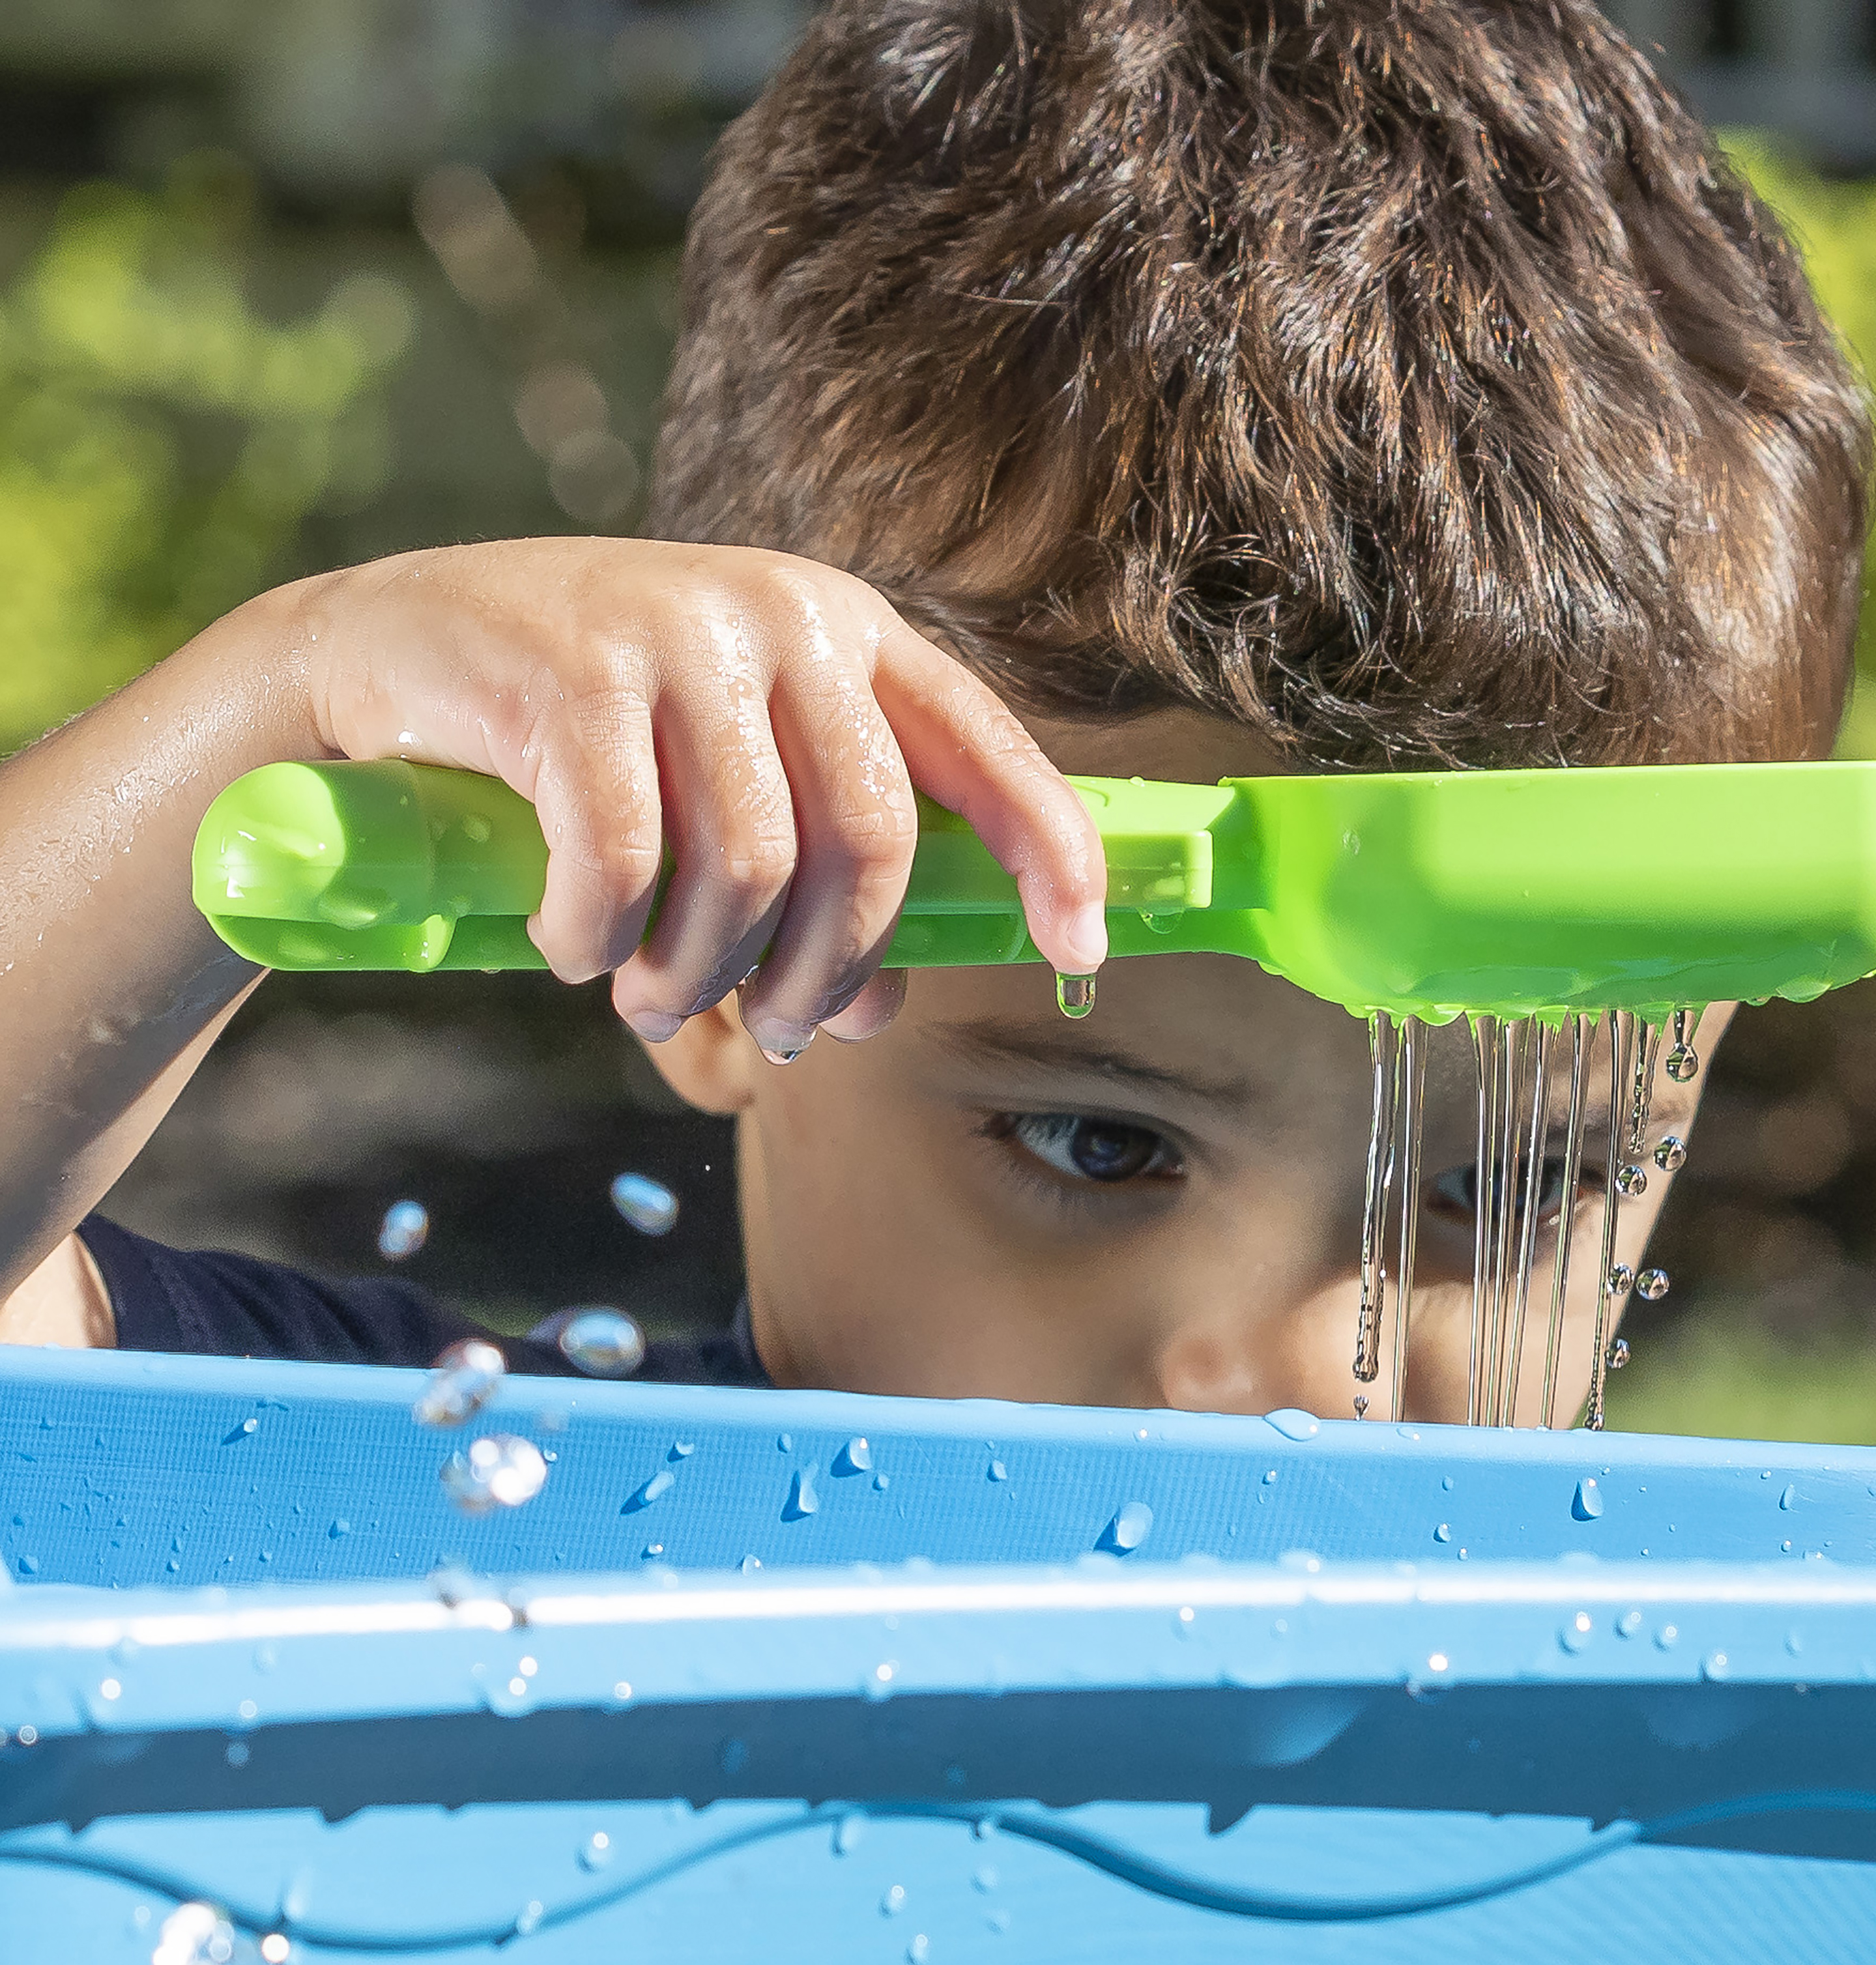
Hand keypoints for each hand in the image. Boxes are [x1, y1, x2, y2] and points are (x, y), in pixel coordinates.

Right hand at [290, 540, 1107, 1055]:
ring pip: (751, 867)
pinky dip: (599, 940)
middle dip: (830, 971)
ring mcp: (676, 633)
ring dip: (703, 974)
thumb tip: (879, 1010)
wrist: (389, 652)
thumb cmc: (584, 740)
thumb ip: (818, 880)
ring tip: (655, 999)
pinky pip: (622, 866)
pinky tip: (572, 947)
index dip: (1050, 850)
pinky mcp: (570, 672)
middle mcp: (780, 616)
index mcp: (845, 632)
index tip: (1083, 946)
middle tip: (782, 1034)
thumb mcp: (729, 788)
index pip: (984, 746)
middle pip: (871, 840)